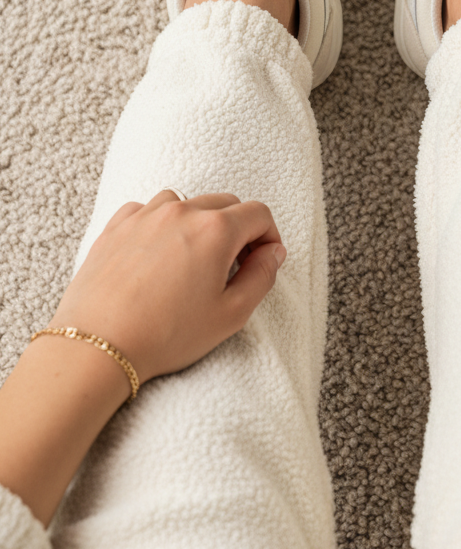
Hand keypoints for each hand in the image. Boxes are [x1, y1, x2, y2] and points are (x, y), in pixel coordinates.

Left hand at [52, 191, 286, 383]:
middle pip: (225, 203)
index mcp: (215, 230)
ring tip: (192, 260)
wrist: (99, 346)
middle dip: (238, 229)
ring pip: (186, 202)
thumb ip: (261, 277)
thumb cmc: (166, 335)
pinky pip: (148, 210)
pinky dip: (161, 224)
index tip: (263, 259)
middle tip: (233, 266)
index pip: (258, 214)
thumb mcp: (231, 315)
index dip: (269, 236)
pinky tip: (158, 255)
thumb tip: (273, 253)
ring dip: (198, 223)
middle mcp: (181, 211)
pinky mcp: (117, 225)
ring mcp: (145, 214)